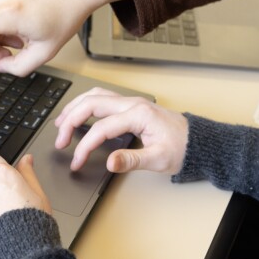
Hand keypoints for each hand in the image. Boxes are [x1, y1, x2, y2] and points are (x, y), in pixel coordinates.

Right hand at [54, 87, 187, 172]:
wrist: (197, 140)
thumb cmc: (182, 148)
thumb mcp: (159, 160)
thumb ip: (132, 160)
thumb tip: (109, 162)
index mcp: (138, 115)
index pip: (101, 128)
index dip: (84, 146)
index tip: (76, 161)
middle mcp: (132, 104)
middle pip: (91, 104)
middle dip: (70, 121)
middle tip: (60, 141)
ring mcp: (130, 102)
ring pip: (94, 96)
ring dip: (74, 108)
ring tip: (60, 124)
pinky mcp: (130, 106)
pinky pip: (101, 98)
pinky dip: (85, 105)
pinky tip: (77, 114)